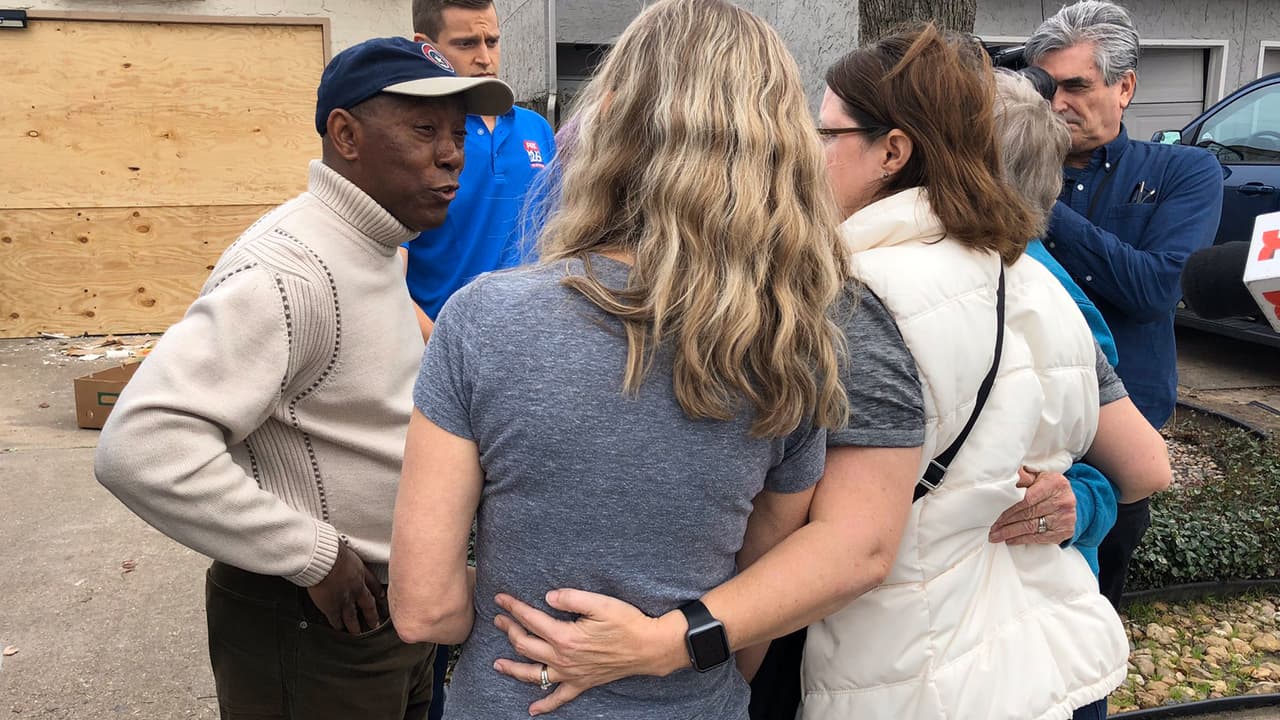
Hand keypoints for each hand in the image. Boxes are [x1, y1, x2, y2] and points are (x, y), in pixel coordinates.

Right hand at [307, 541, 383, 633]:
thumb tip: (340, 552)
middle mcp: (356, 587)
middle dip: (372, 615)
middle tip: (375, 623)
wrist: (323, 558)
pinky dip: (338, 625)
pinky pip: (336, 619)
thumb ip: (346, 557)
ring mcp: (345, 599)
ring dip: (355, 626)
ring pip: (353, 616)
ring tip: (358, 632)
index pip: (373, 584)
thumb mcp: (346, 550)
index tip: (381, 597)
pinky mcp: (332, 607)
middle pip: (367, 604)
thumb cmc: (330, 550)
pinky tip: (339, 629)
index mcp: (360, 572)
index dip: (377, 591)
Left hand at [491, 589, 687, 715]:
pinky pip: (559, 698)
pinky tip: (532, 709)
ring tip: (497, 664)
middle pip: (525, 645)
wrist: (649, 647)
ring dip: (513, 669)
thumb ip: (571, 598)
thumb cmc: (627, 622)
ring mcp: (571, 674)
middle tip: (499, 619)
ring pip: (533, 674)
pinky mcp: (582, 683)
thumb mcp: (600, 603)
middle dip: (509, 630)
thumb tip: (547, 597)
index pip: (531, 620)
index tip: (501, 599)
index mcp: (565, 637)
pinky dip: (544, 705)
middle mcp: (563, 658)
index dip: (513, 608)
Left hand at [988, 468, 1075, 544]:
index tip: (994, 512)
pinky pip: (1040, 538)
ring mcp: (1065, 518)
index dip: (1009, 507)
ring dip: (1011, 532)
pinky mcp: (1065, 532)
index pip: (1027, 498)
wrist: (1070, 500)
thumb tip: (1004, 477)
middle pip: (1028, 513)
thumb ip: (1023, 477)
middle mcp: (1063, 501)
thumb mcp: (1038, 476)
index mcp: (1056, 483)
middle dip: (1006, 521)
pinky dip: (1022, 539)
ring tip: (996, 535)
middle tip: (991, 527)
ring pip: (1032, 527)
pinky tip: (1010, 539)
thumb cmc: (1048, 487)